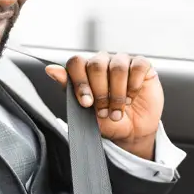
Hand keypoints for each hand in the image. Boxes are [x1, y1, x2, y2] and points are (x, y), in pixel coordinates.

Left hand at [45, 52, 162, 159]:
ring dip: (118, 93)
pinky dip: (134, 85)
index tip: (86, 103)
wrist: (132, 132)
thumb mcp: (85, 111)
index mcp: (86, 70)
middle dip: (100, 92)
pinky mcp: (142, 65)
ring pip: (118, 67)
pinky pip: (138, 67)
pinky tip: (132, 97)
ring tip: (119, 109)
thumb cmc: (107, 120)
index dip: (80, 82)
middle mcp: (103, 62)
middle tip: (104, 111)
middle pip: (96, 65)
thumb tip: (50, 69)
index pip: (76, 62)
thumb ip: (68, 89)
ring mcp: (123, 62)